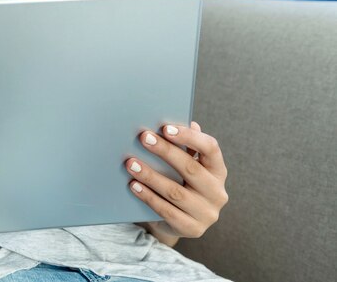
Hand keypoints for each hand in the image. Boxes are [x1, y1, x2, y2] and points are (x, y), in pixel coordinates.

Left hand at [126, 122, 227, 241]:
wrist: (179, 222)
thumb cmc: (181, 184)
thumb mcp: (186, 166)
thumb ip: (186, 146)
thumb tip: (188, 122)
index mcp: (218, 171)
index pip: (211, 148)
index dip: (189, 137)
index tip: (165, 128)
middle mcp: (217, 192)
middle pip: (190, 168)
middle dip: (165, 151)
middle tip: (143, 138)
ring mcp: (207, 213)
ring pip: (175, 191)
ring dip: (151, 175)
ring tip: (131, 163)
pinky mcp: (192, 228)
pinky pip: (166, 211)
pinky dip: (148, 196)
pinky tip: (133, 185)